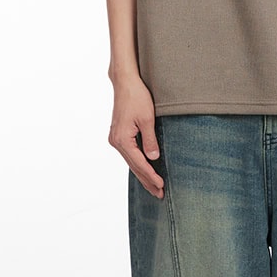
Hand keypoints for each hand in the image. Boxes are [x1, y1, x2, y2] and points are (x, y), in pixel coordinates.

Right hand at [108, 75, 163, 197]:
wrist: (125, 82)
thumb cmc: (137, 97)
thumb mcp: (147, 119)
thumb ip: (150, 140)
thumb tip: (153, 159)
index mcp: (122, 139)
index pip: (139, 163)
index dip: (151, 176)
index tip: (161, 186)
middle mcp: (115, 141)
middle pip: (134, 166)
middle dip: (147, 180)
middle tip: (160, 194)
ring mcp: (115, 139)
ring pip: (131, 162)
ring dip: (143, 174)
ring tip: (154, 187)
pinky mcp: (118, 135)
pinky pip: (129, 155)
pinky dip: (138, 164)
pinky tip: (145, 171)